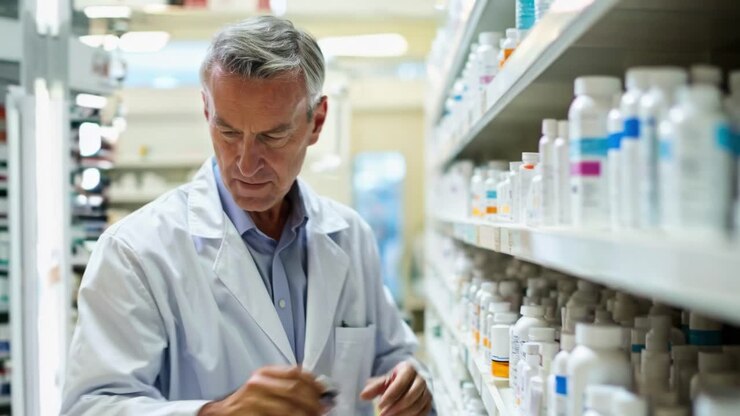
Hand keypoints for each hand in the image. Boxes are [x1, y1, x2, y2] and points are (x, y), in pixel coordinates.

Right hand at [198, 366, 325, 415]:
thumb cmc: (247, 401)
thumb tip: (317, 390)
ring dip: (305, 415)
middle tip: (323, 410)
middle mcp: (258, 384)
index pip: (295, 372)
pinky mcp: (250, 415)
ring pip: (289, 409)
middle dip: (313, 401)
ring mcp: (253, 401)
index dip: (313, 382)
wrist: (222, 413)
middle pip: (294, 390)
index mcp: (264, 373)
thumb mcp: (265, 386)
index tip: (325, 391)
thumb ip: (286, 384)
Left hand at [360, 361, 432, 415]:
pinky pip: (423, 412)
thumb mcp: (385, 380)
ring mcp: (427, 390)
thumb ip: (375, 387)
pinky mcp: (429, 401)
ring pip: (418, 405)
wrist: (411, 379)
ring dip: (403, 414)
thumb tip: (363, 396)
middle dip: (396, 407)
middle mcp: (421, 379)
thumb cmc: (396, 379)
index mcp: (409, 369)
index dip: (390, 395)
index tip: (379, 405)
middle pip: (411, 395)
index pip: (401, 382)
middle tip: (383, 415)